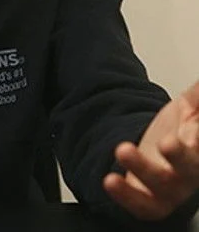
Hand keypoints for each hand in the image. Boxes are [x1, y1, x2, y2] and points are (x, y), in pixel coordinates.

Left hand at [103, 80, 198, 220]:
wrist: (161, 150)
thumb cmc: (182, 129)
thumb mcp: (190, 105)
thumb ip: (198, 94)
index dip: (198, 138)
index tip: (194, 126)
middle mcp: (191, 170)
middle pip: (191, 167)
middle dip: (180, 157)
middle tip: (167, 143)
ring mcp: (172, 188)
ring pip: (163, 186)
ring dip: (143, 170)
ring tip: (123, 149)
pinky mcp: (151, 200)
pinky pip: (142, 205)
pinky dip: (127, 195)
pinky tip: (111, 180)